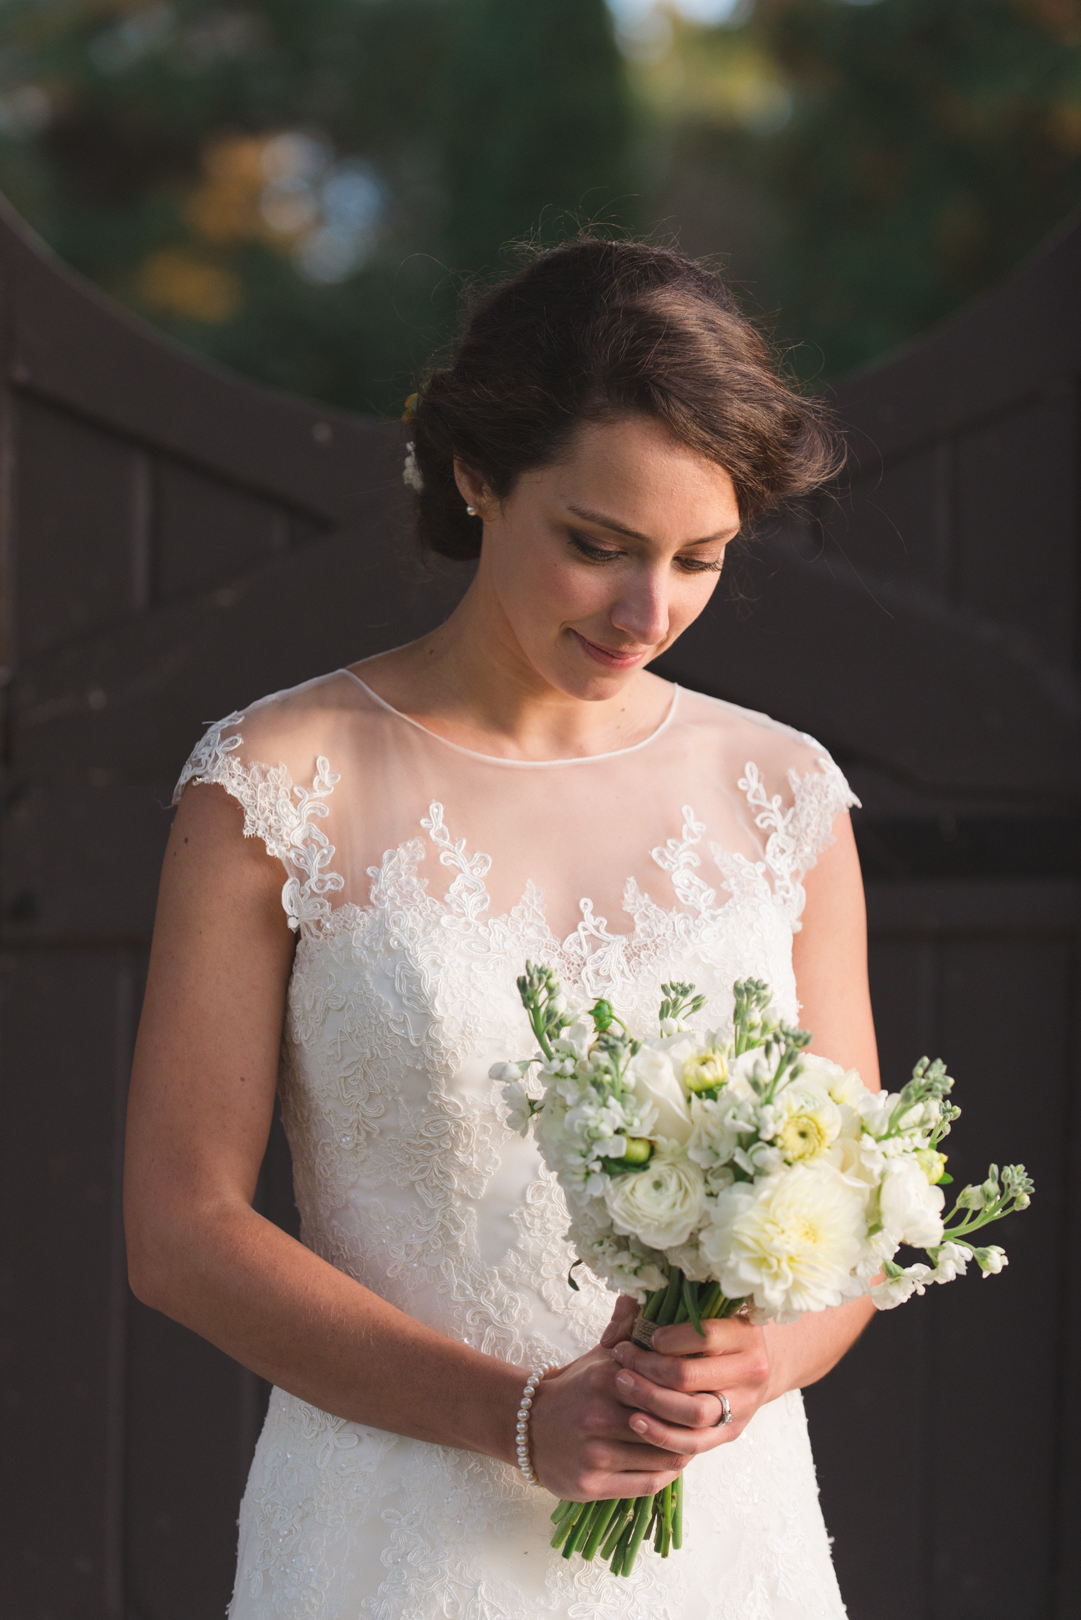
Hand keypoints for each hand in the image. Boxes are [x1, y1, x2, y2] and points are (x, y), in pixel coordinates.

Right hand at [528, 1296, 759, 1500]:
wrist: (527, 1424)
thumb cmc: (578, 1388)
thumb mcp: (602, 1355)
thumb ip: (632, 1328)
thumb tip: (657, 1294)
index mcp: (606, 1379)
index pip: (665, 1388)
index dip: (689, 1392)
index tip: (704, 1391)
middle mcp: (597, 1415)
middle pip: (667, 1424)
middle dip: (690, 1424)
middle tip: (706, 1421)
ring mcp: (592, 1453)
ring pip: (660, 1458)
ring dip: (681, 1451)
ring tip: (690, 1442)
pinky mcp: (589, 1484)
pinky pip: (645, 1484)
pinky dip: (665, 1476)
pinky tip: (670, 1466)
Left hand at [608, 1306, 771, 1452]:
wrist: (758, 1363)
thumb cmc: (715, 1329)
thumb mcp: (695, 1308)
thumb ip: (650, 1307)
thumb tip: (611, 1338)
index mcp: (745, 1335)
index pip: (706, 1336)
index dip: (669, 1338)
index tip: (647, 1337)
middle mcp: (751, 1372)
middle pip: (691, 1377)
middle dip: (649, 1369)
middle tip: (622, 1360)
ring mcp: (743, 1407)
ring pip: (693, 1414)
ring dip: (651, 1401)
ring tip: (624, 1385)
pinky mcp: (730, 1433)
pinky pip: (694, 1444)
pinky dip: (662, 1435)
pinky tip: (636, 1422)